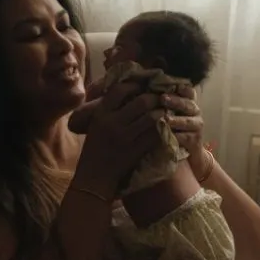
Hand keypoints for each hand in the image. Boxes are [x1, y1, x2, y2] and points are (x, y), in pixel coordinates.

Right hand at [74, 82, 162, 197]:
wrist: (95, 175)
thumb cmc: (95, 147)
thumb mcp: (96, 123)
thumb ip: (109, 108)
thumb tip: (128, 89)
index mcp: (101, 114)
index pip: (119, 90)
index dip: (134, 85)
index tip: (142, 85)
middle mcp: (113, 123)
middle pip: (141, 101)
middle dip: (154, 98)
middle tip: (159, 98)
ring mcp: (125, 138)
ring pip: (152, 118)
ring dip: (161, 113)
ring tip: (164, 111)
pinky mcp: (136, 151)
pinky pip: (155, 135)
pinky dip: (162, 129)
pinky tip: (164, 127)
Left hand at [160, 84, 207, 171]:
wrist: (188, 152)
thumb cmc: (174, 129)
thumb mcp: (169, 114)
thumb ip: (164, 103)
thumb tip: (147, 90)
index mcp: (189, 103)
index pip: (189, 91)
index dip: (183, 88)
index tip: (174, 86)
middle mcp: (195, 112)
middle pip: (188, 104)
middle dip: (175, 101)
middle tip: (163, 99)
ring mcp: (196, 126)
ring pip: (187, 121)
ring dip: (176, 120)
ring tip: (166, 119)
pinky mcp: (195, 141)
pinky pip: (186, 137)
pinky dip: (176, 137)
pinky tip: (168, 136)